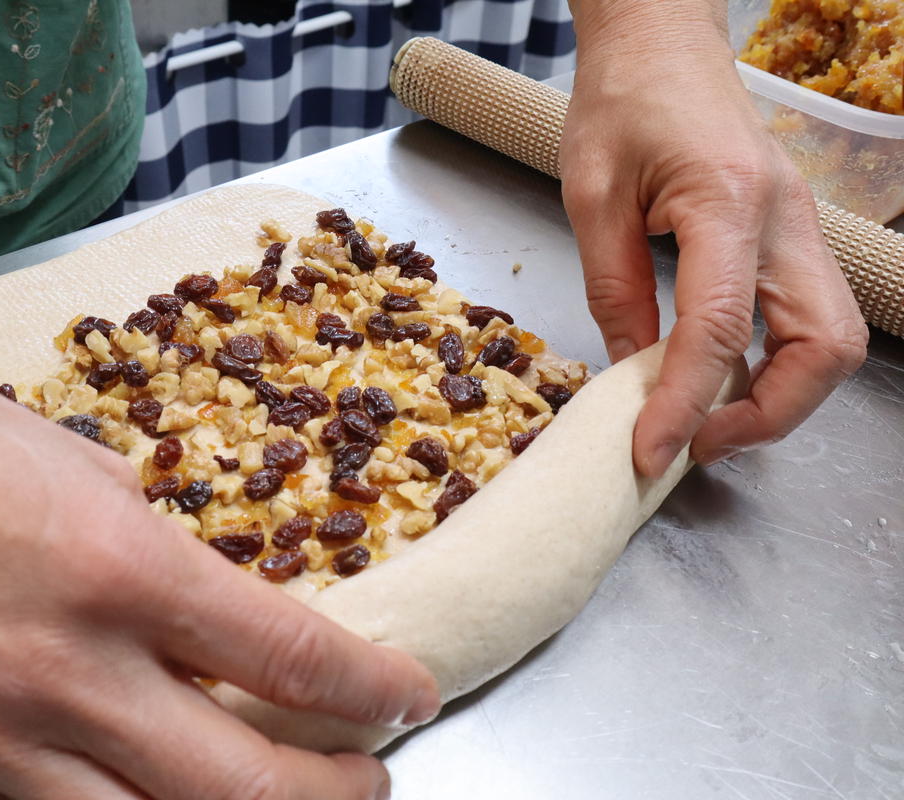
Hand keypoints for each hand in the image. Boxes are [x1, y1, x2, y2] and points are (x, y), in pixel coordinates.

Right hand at [0, 350, 437, 798]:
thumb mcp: (101, 477)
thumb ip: (174, 564)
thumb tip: (236, 621)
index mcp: (122, 572)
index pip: (291, 660)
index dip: (375, 690)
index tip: (410, 694)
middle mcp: (66, 671)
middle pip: (243, 787)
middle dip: (336, 792)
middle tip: (372, 775)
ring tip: (281, 798)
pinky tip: (159, 792)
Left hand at [561, 1, 867, 475]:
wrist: (660, 46)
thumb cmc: (622, 102)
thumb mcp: (592, 198)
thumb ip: (614, 290)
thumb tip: (631, 374)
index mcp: (729, 201)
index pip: (720, 327)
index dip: (687, 403)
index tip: (651, 451)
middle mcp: (786, 220)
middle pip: (825, 347)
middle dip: (768, 416)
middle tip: (693, 442)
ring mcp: (800, 229)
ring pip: (833, 340)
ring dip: (780, 397)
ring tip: (705, 419)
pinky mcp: (792, 238)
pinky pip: (809, 318)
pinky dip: (774, 364)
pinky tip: (718, 377)